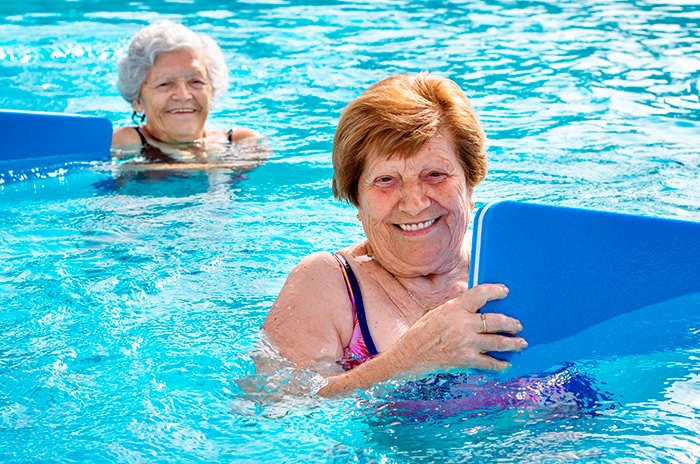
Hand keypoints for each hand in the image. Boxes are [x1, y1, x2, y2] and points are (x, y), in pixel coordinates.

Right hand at [390, 283, 526, 373]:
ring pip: (498, 342)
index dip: (495, 291)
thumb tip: (476, 302)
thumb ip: (458, 308)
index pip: (480, 294)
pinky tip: (507, 364)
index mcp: (454, 309)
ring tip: (521, 343)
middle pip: (496, 321)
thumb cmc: (422, 333)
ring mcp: (466, 344)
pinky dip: (500, 365)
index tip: (505, 291)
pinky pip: (489, 363)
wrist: (409, 356)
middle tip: (518, 325)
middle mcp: (463, 325)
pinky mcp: (466, 360)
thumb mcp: (438, 313)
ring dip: (513, 343)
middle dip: (511, 323)